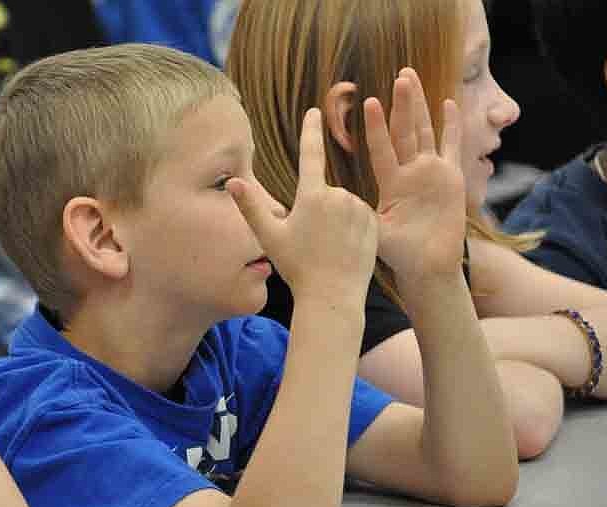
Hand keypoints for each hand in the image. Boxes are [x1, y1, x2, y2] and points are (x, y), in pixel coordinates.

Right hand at [228, 108, 377, 300]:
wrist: (333, 295)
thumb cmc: (297, 268)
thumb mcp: (269, 237)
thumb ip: (251, 207)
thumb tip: (232, 182)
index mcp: (311, 196)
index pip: (310, 154)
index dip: (311, 131)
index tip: (314, 111)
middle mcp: (338, 196)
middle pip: (323, 193)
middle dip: (317, 210)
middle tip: (312, 242)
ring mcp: (359, 208)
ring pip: (343, 205)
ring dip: (335, 220)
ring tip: (329, 248)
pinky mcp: (374, 221)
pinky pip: (360, 217)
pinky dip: (352, 228)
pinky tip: (346, 249)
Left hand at [364, 68, 465, 282]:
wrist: (427, 267)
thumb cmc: (398, 254)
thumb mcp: (373, 231)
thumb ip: (358, 216)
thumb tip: (328, 207)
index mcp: (391, 183)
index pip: (381, 147)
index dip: (375, 126)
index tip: (367, 101)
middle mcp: (411, 172)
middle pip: (405, 131)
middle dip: (402, 103)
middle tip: (399, 74)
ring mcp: (432, 173)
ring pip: (425, 132)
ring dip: (419, 106)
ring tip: (410, 78)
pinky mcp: (452, 179)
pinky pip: (453, 147)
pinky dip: (451, 126)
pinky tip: (448, 103)